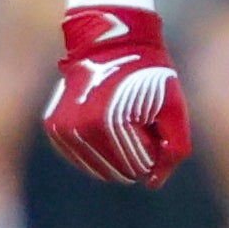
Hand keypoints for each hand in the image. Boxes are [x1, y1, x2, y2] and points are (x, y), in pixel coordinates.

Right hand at [42, 5, 189, 186]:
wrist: (111, 43)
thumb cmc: (149, 75)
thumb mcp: (174, 108)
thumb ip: (173, 149)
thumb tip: (152, 184)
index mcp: (108, 126)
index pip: (140, 167)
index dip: (155, 146)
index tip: (154, 119)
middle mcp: (78, 131)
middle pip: (118, 170)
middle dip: (136, 151)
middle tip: (140, 120)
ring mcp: (62, 131)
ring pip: (99, 169)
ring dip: (118, 152)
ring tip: (123, 118)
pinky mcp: (54, 129)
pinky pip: (82, 159)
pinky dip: (99, 150)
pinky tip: (107, 124)